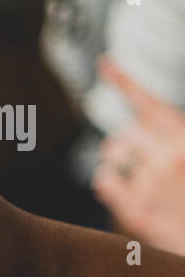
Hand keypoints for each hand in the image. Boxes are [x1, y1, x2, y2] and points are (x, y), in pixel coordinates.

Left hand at [93, 59, 184, 255]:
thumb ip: (171, 137)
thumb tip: (138, 127)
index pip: (150, 104)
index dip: (125, 81)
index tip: (104, 64)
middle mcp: (172, 158)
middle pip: (126, 133)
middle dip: (126, 142)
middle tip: (135, 155)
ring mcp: (153, 185)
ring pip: (115, 156)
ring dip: (121, 160)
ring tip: (142, 175)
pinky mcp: (137, 212)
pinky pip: (105, 180)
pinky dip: (110, 180)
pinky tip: (126, 188)